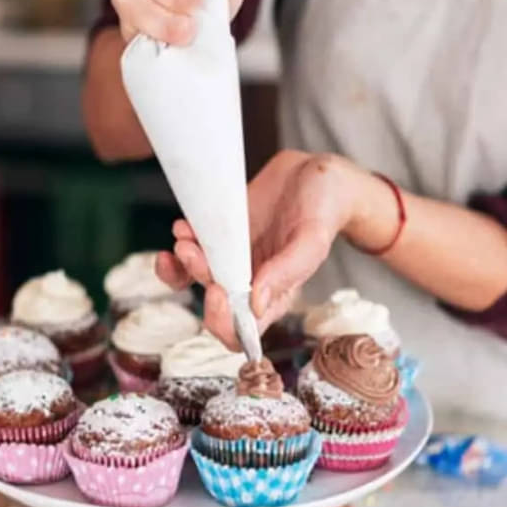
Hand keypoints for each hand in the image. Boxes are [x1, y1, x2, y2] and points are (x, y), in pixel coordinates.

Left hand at [156, 150, 397, 348]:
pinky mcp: (220, 237)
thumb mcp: (313, 240)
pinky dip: (182, 240)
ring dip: (182, 263)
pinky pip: (191, 248)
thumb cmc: (324, 208)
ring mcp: (231, 260)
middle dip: (197, 278)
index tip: (217, 292)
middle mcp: (249, 282)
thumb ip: (288, 271)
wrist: (315, 175)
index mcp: (275, 295)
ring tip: (184, 238)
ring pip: (194, 276)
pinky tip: (185, 226)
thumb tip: (257, 306)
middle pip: (210, 301)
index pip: (241, 331)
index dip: (222, 321)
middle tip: (192, 252)